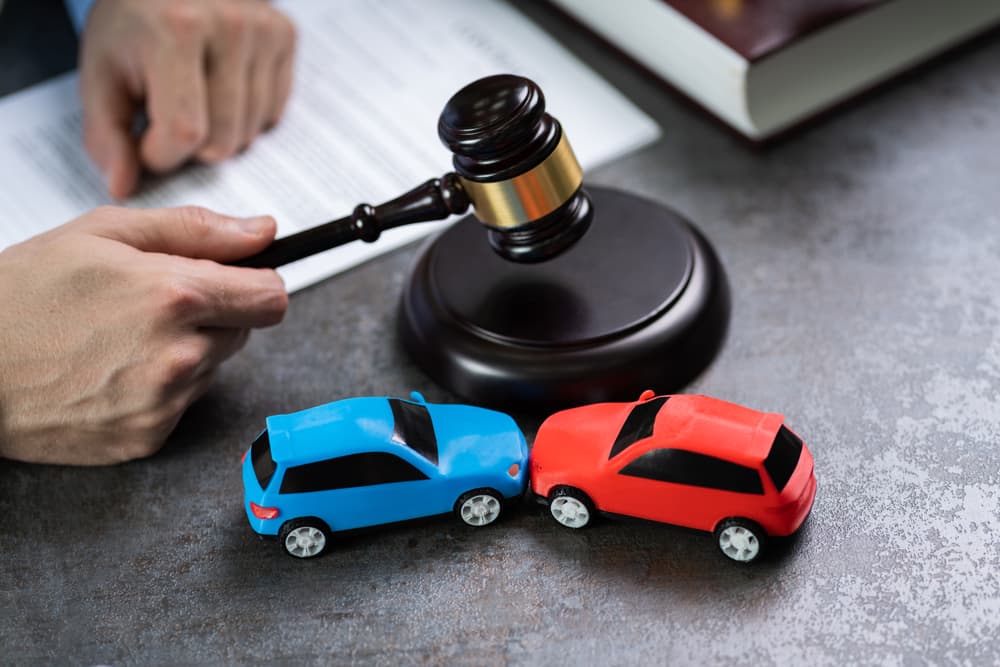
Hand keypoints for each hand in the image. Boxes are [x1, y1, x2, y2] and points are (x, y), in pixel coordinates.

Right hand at [0, 206, 287, 464]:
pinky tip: (112, 372)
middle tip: (152, 304)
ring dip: (187, 351)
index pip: (272, 297)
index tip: (238, 280)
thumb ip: (197, 230)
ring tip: (122, 338)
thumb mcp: (104, 233)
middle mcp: (180, 355)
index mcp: (175, 296)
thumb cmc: (23, 293)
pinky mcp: (148, 438)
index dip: (258, 283)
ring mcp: (164, 403)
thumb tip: (264, 232)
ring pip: (213, 368)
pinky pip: (183, 405)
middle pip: (244, 332)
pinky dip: (162, 388)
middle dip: (214, 314)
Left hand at [79, 0, 296, 197]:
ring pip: (249, 133)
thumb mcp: (102, 72)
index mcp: (177, 31)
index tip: (145, 141)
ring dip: (219, 132)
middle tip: (168, 113)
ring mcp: (264, 31)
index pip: (184, 132)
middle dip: (190, 146)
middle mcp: (230, 27)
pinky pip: (272, 114)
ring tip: (195, 95)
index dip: (161, 154)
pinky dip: (245, 115)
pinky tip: (221, 86)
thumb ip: (106, 135)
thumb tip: (124, 186)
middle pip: (222, 141)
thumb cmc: (133, 21)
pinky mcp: (285, 37)